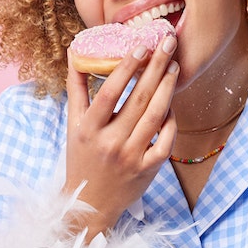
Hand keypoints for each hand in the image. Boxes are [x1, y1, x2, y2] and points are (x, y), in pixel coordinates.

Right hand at [62, 33, 178, 237]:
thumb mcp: (73, 126)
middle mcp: (111, 143)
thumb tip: (77, 53)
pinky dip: (171, 121)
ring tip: (174, 66)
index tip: (139, 46)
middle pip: (138, 100)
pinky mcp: (148, 170)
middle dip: (155, 68)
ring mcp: (131, 157)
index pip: (109, 93)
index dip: (125, 69)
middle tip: (168, 43)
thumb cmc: (81, 159)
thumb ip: (77, 89)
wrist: (90, 204)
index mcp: (89, 130)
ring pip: (155, 117)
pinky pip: (165, 140)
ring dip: (167, 88)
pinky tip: (172, 103)